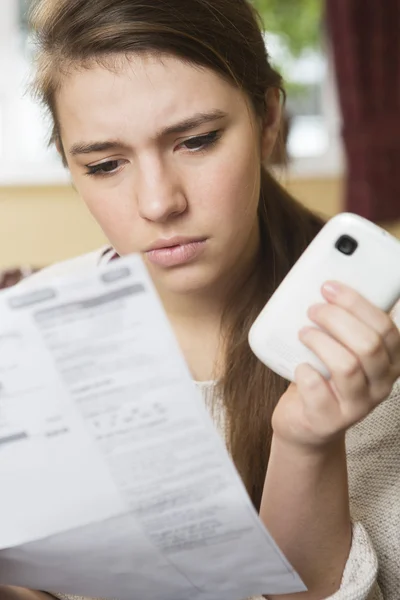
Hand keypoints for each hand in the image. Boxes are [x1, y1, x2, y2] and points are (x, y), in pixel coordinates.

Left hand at [272, 281, 399, 449]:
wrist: (305, 423)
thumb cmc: (322, 376)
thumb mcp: (341, 349)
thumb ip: (344, 324)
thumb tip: (326, 286)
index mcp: (389, 360)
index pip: (386, 327)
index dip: (357, 303)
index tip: (329, 287)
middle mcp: (381, 384)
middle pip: (369, 345)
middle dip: (337, 319)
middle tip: (312, 310)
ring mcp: (358, 406)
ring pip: (347, 366)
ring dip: (321, 342)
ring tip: (303, 334)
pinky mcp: (330, 420)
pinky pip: (319, 391)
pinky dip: (306, 373)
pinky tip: (300, 367)